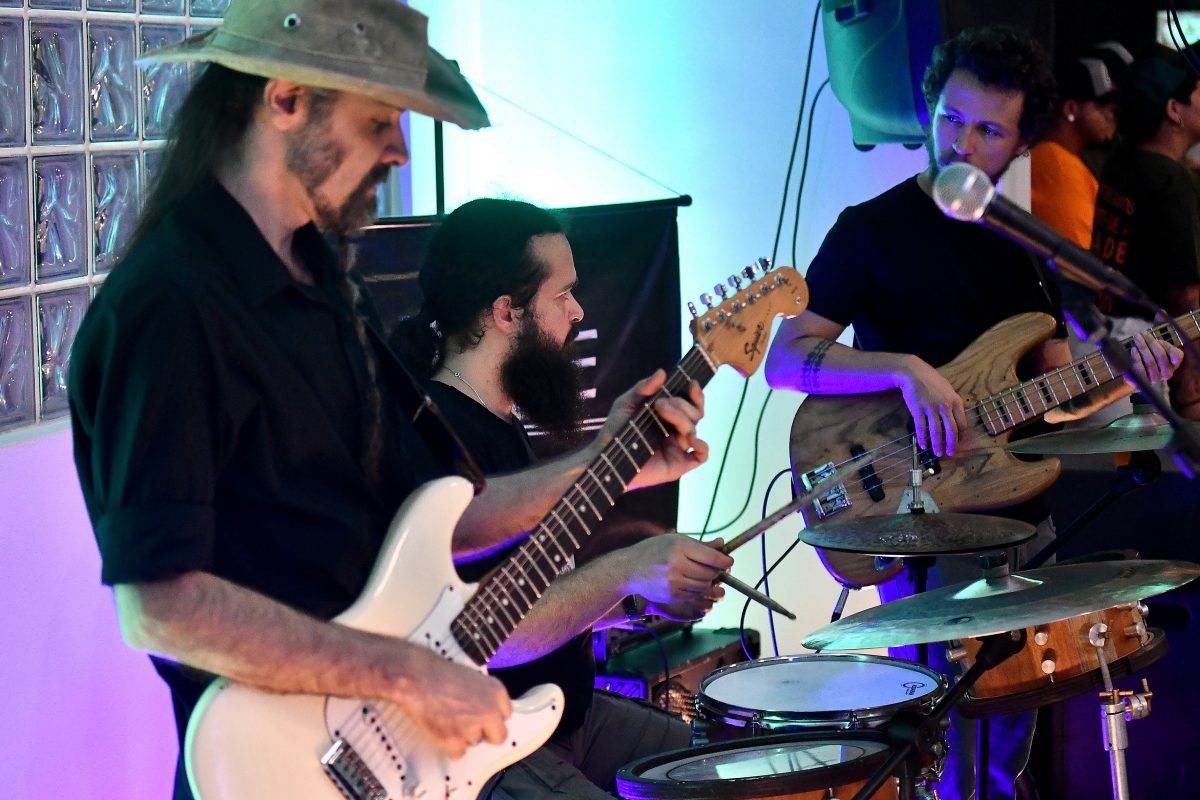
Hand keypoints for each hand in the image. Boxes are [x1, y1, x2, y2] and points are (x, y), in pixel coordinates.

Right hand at [391, 646, 511, 759]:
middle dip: (486, 734)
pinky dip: (448, 746)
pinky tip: (440, 729)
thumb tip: (484, 710)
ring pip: (475, 743)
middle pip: (499, 736)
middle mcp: (490, 712)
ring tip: (447, 719)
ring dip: (463, 737)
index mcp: (496, 692)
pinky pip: (458, 754)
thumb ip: (484, 696)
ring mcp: (473, 728)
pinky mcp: (455, 741)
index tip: (481, 717)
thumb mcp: (472, 677)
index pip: (506, 715)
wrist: (417, 678)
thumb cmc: (439, 674)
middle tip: (470, 727)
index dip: (491, 717)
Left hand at [599, 369, 708, 489]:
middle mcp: (676, 430)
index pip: (691, 403)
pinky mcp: (679, 463)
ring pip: (694, 429)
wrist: (606, 457)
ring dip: (682, 419)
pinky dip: (702, 446)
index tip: (692, 384)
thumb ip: (643, 387)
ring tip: (662, 414)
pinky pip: (701, 456)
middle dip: (681, 406)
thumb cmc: (615, 430)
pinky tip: (691, 440)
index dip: (695, 394)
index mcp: (669, 415)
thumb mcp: (626, 403)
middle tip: (660, 405)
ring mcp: (679, 447)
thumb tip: (662, 372)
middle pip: (694, 414)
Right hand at [621, 534, 731, 613]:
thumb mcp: (676, 540)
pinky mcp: (671, 595)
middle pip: (710, 573)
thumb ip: (700, 545)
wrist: (630, 568)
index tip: (728, 562)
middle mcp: (676, 564)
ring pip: (704, 587)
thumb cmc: (654, 550)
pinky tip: (693, 583)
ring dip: (709, 583)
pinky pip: (694, 595)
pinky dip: (698, 591)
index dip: (725, 561)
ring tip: (705, 576)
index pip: (712, 557)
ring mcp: (673, 582)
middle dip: (718, 572)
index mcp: (679, 546)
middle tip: (718, 570)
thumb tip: (723, 543)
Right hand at [896, 356, 968, 456]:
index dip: (962, 437)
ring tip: (937, 453)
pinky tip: (923, 445)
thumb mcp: (948, 389)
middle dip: (951, 445)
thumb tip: (959, 417)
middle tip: (950, 453)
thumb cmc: (931, 381)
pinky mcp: (918, 410)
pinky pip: (921, 428)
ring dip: (937, 444)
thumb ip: (954, 403)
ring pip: (936, 432)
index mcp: (956, 401)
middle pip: (951, 430)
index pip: (962, 424)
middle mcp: (945, 406)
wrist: (913, 373)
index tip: (960, 445)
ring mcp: (931, 408)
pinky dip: (922, 438)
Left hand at [1124, 332, 1181, 386]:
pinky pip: (1140, 370)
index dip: (1166, 346)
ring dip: (1143, 348)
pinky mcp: (1143, 382)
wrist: (1138, 368)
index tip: (1155, 338)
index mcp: (1174, 364)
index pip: (1175, 355)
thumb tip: (1169, 353)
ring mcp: (1155, 379)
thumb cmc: (1152, 354)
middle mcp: (1167, 374)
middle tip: (1140, 334)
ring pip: (1150, 361)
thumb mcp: (1163, 348)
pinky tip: (1134, 350)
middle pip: (1160, 355)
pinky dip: (1137, 358)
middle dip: (1150, 343)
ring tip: (1136, 339)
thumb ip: (1168, 348)